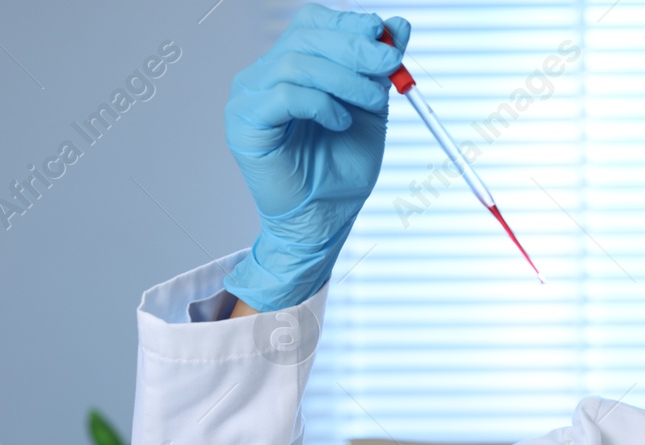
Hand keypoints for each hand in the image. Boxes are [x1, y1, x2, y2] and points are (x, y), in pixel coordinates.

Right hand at [222, 4, 409, 310]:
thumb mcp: (371, 110)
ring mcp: (248, 97)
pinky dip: (321, 104)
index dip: (347, 23)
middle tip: (391, 64)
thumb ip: (379, 69)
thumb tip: (399, 25)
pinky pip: (284, 95)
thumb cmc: (340, 172)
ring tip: (373, 102)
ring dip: (345, 79)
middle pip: (304, 36)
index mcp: (288, 66)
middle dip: (355, 47)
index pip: (311, 23)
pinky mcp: (245, 124)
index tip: (383, 34)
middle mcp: (262, 75)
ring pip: (297, 63)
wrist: (323, 221)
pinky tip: (340, 122)